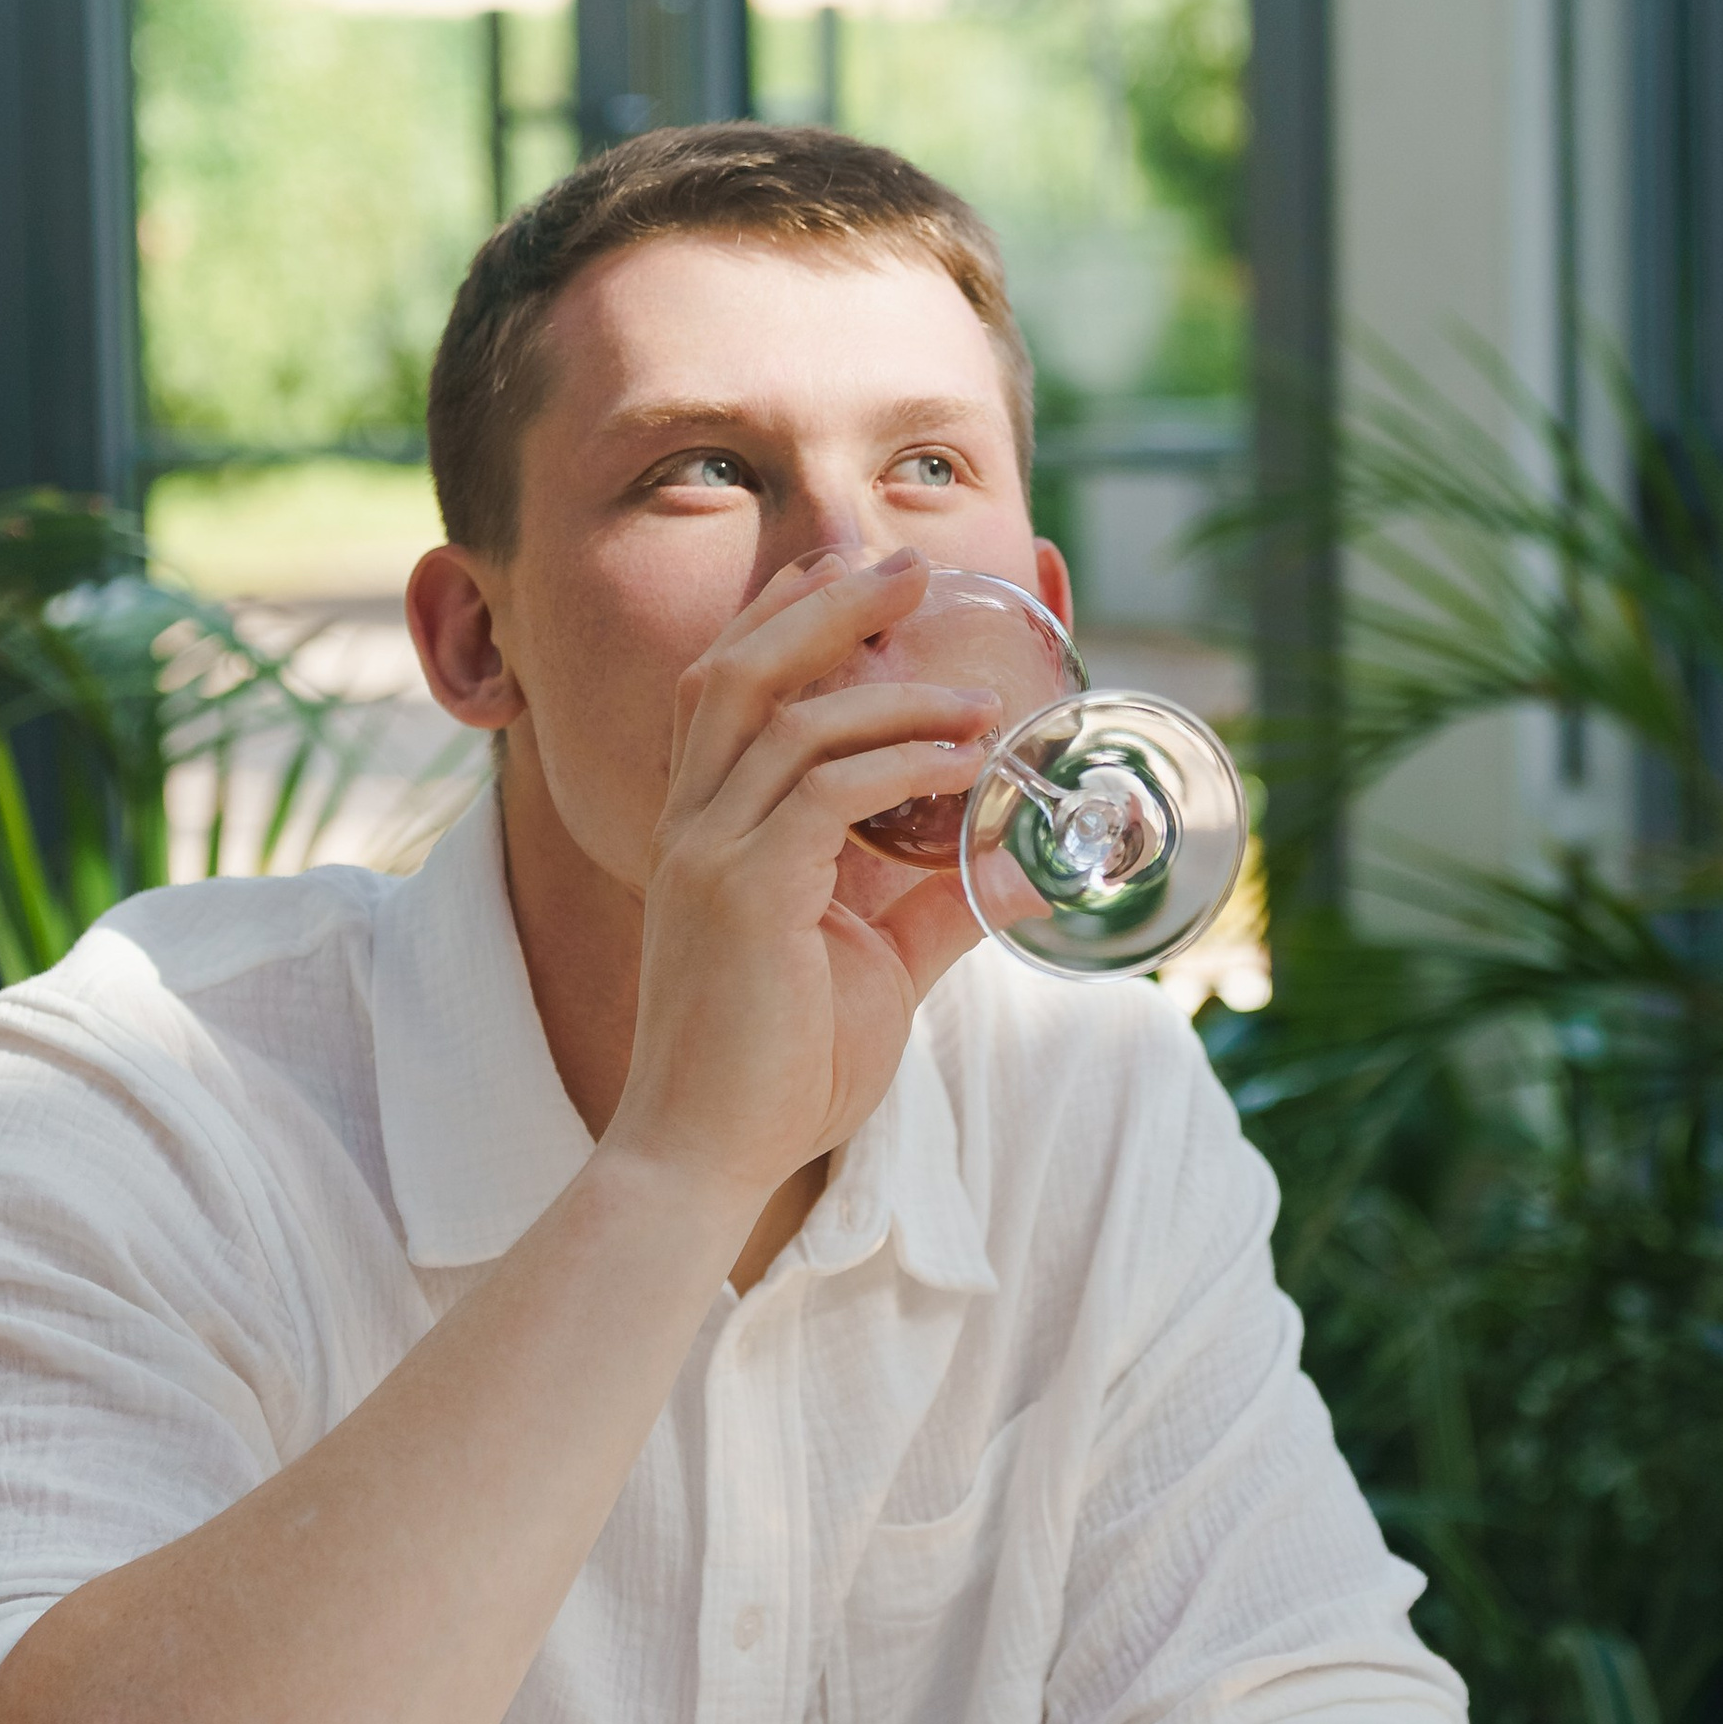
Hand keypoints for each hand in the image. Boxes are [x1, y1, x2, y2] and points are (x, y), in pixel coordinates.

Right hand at [607, 550, 991, 1214]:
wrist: (707, 1157)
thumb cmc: (779, 1072)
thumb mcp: (880, 968)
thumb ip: (945, 909)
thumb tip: (1029, 868)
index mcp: (708, 831)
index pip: (727, 689)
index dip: (784, 616)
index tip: (852, 571)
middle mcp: (693, 824)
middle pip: (744, 667)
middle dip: (826, 604)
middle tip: (910, 566)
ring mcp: (708, 853)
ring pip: (788, 714)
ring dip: (891, 688)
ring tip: (976, 696)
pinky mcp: (743, 891)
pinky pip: (825, 790)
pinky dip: (901, 762)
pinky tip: (962, 761)